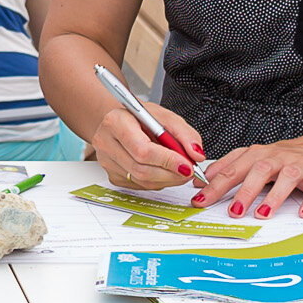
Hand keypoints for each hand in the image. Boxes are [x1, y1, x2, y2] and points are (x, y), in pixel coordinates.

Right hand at [90, 98, 206, 191]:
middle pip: (141, 169)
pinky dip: (157, 182)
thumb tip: (196, 154)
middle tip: (189, 170)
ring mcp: (106, 162)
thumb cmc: (142, 118)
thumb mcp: (165, 117)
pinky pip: (139, 185)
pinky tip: (162, 171)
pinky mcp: (111, 175)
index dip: (168, 161)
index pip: (142, 150)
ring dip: (166, 179)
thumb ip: (184, 134)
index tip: (187, 165)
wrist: (122, 122)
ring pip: (141, 181)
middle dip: (171, 174)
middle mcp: (105, 142)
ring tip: (179, 170)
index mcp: (116, 122)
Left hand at [192, 138, 302, 220]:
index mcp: (258, 154)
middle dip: (244, 191)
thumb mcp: (255, 159)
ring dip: (274, 197)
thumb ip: (230, 168)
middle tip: (233, 212)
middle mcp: (278, 157)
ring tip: (262, 214)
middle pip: (258, 170)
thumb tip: (202, 183)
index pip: (232, 168)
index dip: (215, 184)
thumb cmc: (285, 159)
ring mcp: (300, 166)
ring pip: (286, 177)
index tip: (200, 200)